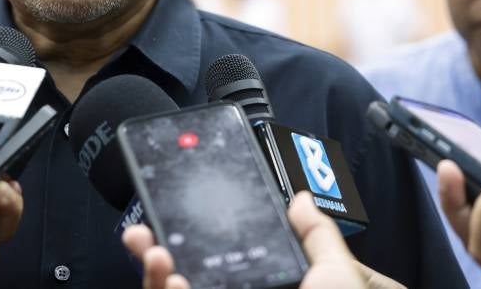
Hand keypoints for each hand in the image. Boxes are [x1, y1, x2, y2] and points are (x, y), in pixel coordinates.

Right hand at [122, 192, 367, 288]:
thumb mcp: (336, 276)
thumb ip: (316, 238)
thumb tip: (302, 201)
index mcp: (256, 286)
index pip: (213, 255)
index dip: (187, 232)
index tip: (171, 211)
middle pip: (180, 275)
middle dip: (154, 250)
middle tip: (144, 232)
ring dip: (155, 274)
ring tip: (159, 254)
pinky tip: (174, 283)